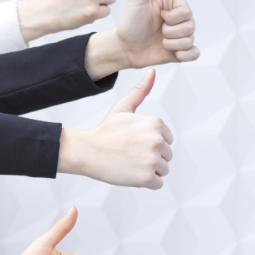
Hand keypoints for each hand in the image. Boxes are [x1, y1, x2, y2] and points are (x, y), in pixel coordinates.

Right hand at [58, 69, 172, 189]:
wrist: (86, 151)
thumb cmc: (105, 130)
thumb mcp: (123, 108)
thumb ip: (141, 91)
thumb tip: (153, 71)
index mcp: (157, 123)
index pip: (167, 140)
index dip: (150, 143)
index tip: (133, 142)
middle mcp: (158, 140)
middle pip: (167, 155)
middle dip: (151, 157)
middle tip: (129, 153)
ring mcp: (153, 160)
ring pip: (163, 170)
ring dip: (149, 170)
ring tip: (129, 162)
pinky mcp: (147, 177)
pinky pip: (157, 183)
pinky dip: (145, 182)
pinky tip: (130, 173)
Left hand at [116, 0, 198, 67]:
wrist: (124, 47)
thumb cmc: (129, 21)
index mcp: (174, 5)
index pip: (187, 11)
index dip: (173, 17)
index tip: (159, 17)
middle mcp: (180, 19)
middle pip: (191, 26)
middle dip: (171, 32)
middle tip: (157, 30)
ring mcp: (182, 35)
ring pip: (190, 40)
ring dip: (172, 44)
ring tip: (159, 41)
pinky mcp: (182, 52)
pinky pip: (194, 54)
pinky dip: (184, 55)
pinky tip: (172, 53)